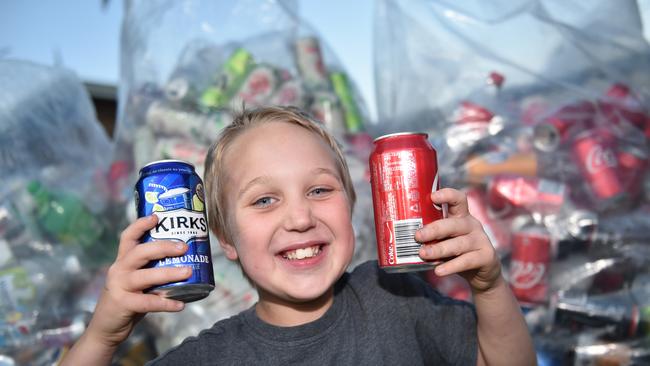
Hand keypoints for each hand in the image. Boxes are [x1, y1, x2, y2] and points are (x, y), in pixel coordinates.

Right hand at [86, 215, 192, 346]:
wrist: (106, 328)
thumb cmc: (128, 300)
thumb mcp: (136, 281)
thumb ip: (152, 270)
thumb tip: (185, 262)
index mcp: (122, 261)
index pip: (128, 237)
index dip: (140, 225)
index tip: (157, 216)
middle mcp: (119, 269)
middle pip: (140, 252)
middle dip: (163, 247)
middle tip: (184, 247)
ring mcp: (119, 286)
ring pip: (145, 275)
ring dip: (169, 273)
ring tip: (188, 272)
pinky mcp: (123, 304)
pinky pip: (148, 302)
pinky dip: (166, 303)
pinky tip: (180, 305)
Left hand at [415, 188, 501, 292]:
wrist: (482, 273)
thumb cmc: (457, 252)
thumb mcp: (446, 240)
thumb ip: (431, 237)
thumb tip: (399, 237)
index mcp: (461, 216)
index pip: (458, 199)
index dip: (447, 195)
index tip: (432, 196)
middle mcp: (472, 225)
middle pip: (454, 224)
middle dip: (434, 229)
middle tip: (417, 236)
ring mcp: (481, 240)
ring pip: (459, 244)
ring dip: (439, 249)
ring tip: (423, 254)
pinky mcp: (486, 257)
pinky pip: (466, 261)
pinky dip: (451, 266)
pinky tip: (438, 271)